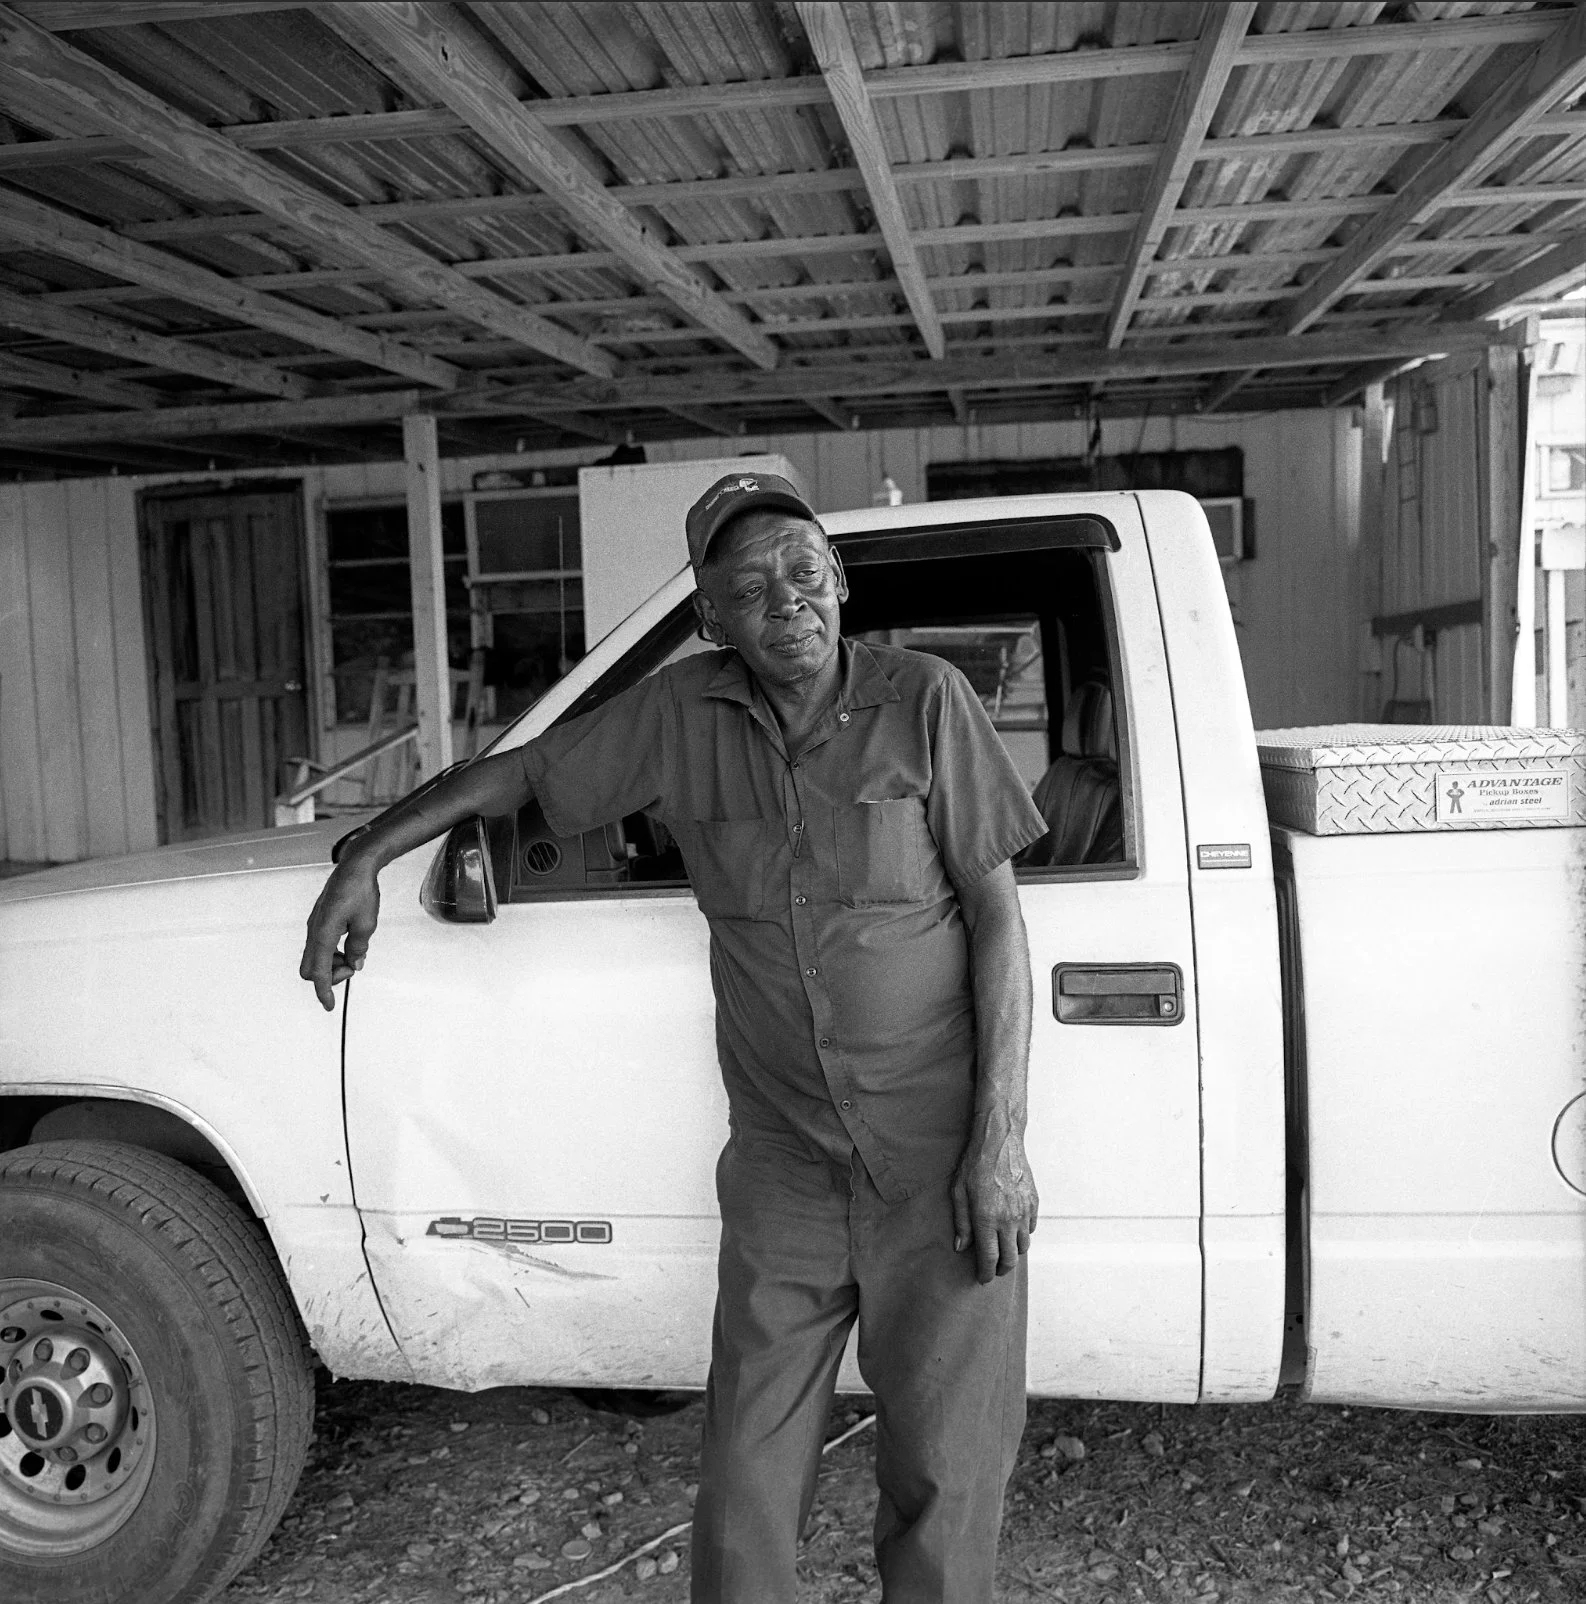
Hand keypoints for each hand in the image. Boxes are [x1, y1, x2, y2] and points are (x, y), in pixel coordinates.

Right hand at [300, 857, 380, 1010]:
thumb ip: (358, 947)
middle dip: (329, 975)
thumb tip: (355, 964)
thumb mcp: (366, 924)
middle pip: (310, 969)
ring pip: (314, 958)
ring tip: (355, 952)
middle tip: (353, 965)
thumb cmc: (361, 892)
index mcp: (323, 934)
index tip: (330, 1006)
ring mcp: (314, 926)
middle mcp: (313, 931)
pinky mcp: (318, 922)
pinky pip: (319, 946)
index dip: (323, 991)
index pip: (318, 972)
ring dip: (332, 964)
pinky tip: (348, 944)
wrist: (354, 868)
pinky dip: (331, 953)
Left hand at [951, 1125, 1037, 1284]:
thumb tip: (961, 1247)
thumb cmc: (974, 1164)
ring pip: (1023, 1246)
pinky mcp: (1034, 1203)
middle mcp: (1008, 1219)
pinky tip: (1013, 1231)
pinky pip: (1031, 1228)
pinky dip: (1023, 1235)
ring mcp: (1024, 1212)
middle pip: (1010, 1259)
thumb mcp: (958, 1191)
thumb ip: (961, 1222)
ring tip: (1003, 1252)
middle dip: (1001, 1269)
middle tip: (993, 1269)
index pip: (989, 1258)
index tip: (982, 1278)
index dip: (986, 1273)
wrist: (1000, 1141)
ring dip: (1013, 1253)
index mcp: (987, 1219)